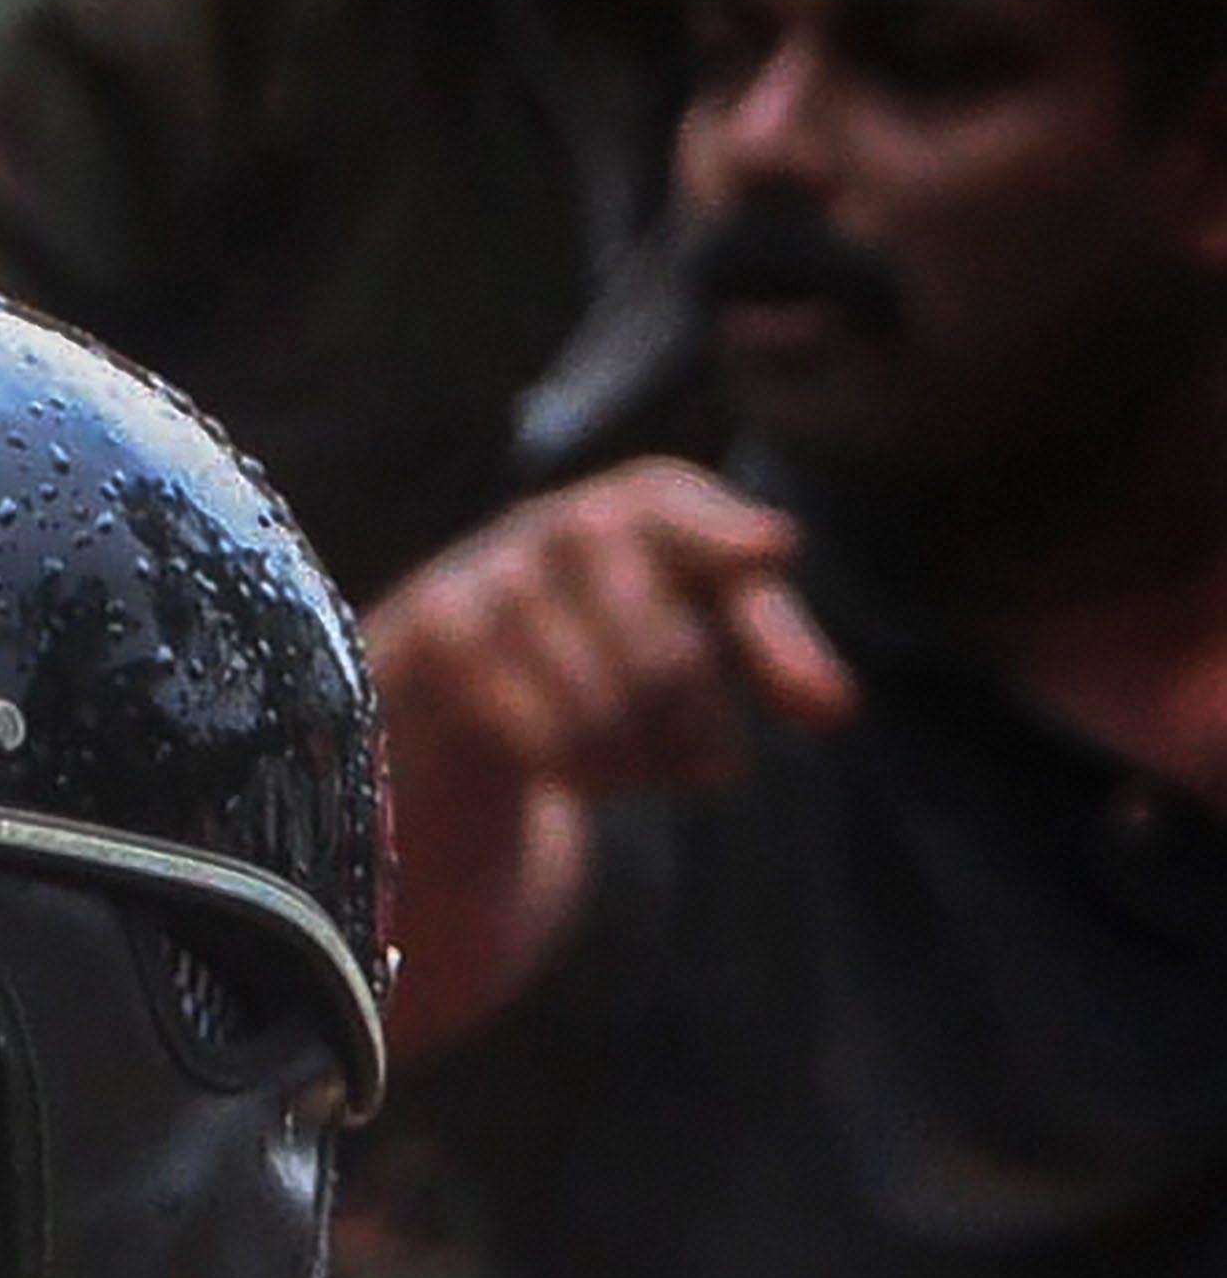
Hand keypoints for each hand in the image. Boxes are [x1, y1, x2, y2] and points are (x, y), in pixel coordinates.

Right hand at [374, 458, 856, 803]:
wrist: (441, 677)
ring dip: (639, 760)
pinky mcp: (440, 639)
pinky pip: (536, 732)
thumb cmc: (601, 642)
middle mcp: (567, 522)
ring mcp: (495, 579)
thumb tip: (837, 711)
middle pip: (662, 648)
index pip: (689, 519)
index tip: (773, 552)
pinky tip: (592, 779)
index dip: (728, 536)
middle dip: (696, 722)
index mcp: (646, 497)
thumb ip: (774, 654)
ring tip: (649, 772)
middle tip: (717, 765)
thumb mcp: (697, 628)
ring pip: (600, 703)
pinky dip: (582, 773)